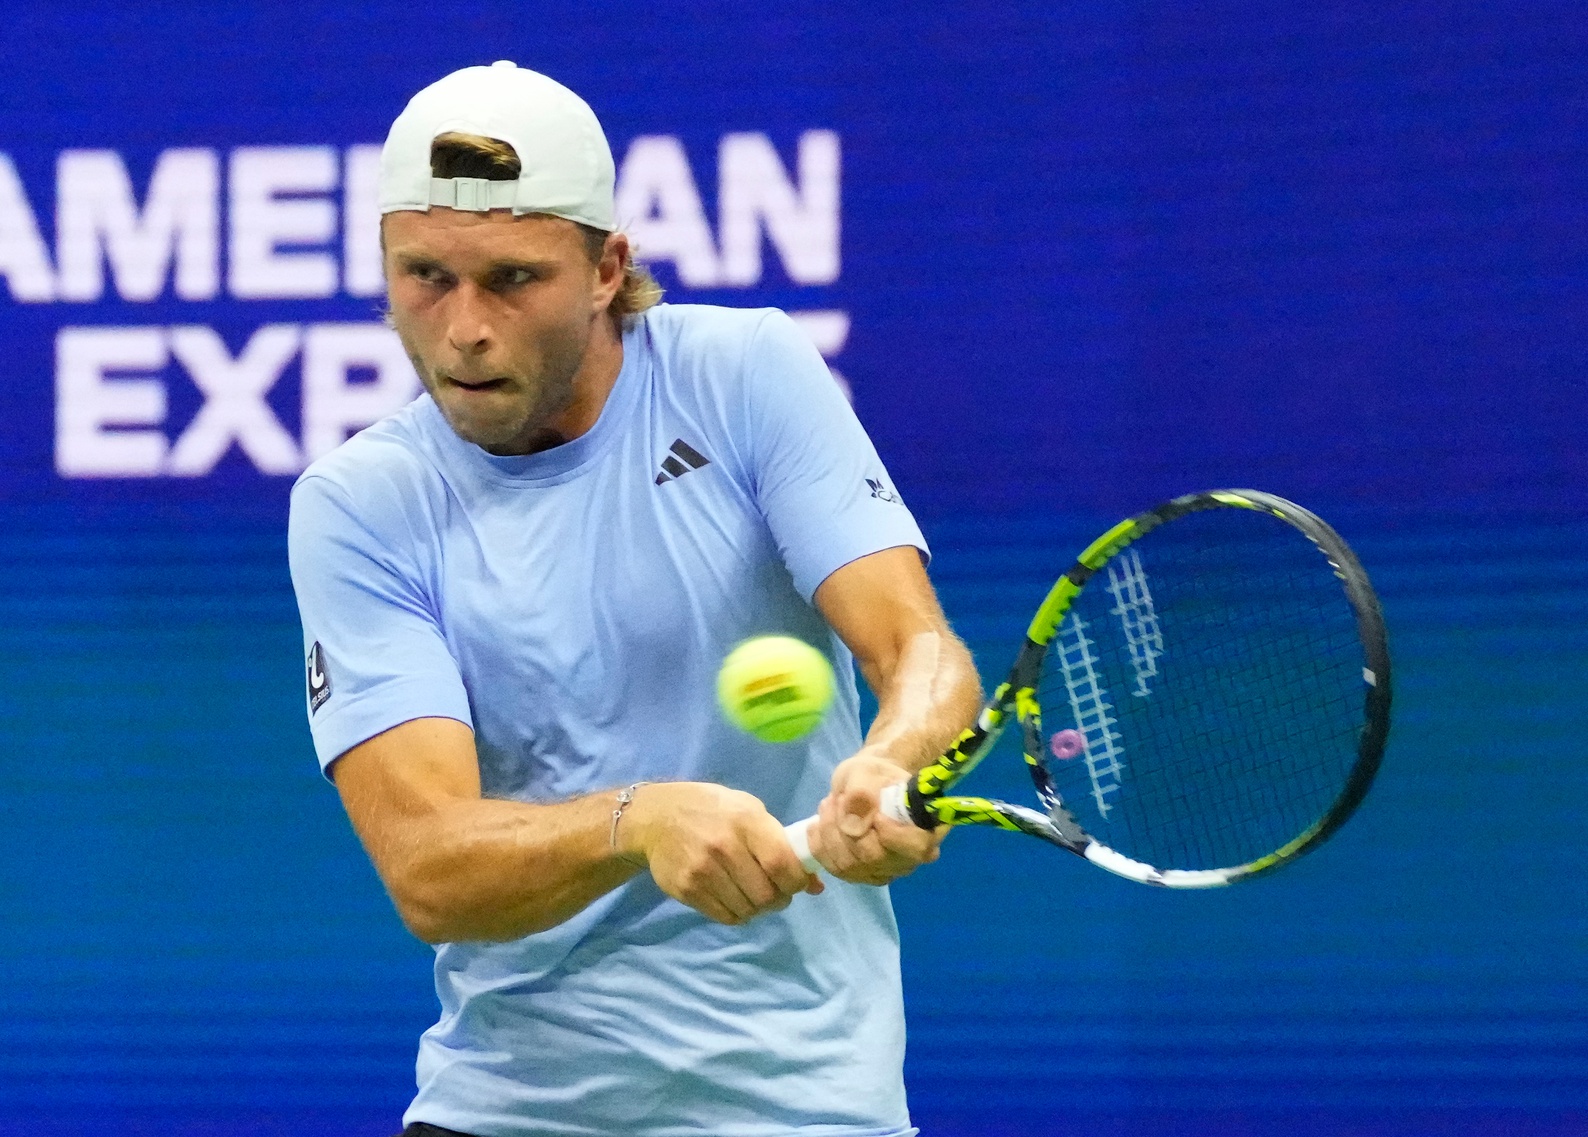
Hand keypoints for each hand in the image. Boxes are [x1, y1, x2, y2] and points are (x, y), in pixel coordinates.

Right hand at [616, 782, 822, 924]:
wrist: (656, 817)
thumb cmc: (712, 809)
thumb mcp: (749, 811)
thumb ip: (782, 844)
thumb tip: (816, 886)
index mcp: (746, 821)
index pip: (782, 864)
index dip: (797, 881)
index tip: (797, 881)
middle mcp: (724, 847)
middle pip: (767, 895)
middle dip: (779, 899)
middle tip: (775, 891)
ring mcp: (703, 871)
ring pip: (748, 911)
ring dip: (758, 908)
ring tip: (753, 893)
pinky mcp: (687, 889)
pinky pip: (726, 917)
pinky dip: (738, 914)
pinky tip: (734, 898)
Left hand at [811, 749, 942, 884]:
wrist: (865, 784)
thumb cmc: (873, 776)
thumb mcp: (865, 773)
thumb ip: (862, 794)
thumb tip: (854, 826)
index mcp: (926, 830)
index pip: (916, 847)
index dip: (892, 835)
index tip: (876, 815)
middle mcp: (909, 858)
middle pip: (874, 858)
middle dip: (846, 827)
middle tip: (836, 799)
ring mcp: (885, 871)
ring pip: (850, 866)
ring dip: (830, 834)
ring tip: (828, 805)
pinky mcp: (863, 876)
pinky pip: (836, 869)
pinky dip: (821, 846)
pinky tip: (818, 826)